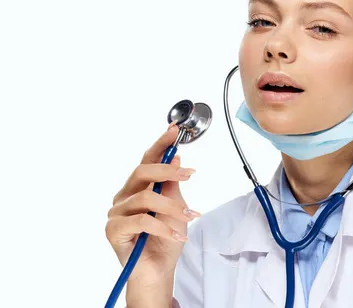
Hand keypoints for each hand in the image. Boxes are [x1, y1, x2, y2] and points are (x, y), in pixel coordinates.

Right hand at [105, 122, 200, 302]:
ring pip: (145, 197)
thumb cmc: (165, 240)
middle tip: (190, 173)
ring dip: (172, 206)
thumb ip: (172, 184)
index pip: (147, 160)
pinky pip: (141, 221)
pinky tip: (177, 234)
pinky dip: (163, 227)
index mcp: (138, 188)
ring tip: (189, 217)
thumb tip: (175, 158)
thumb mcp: (177, 208)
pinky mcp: (113, 229)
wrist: (158, 270)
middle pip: (142, 172)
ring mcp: (116, 212)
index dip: (160, 144)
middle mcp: (124, 196)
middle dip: (168, 170)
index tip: (174, 131)